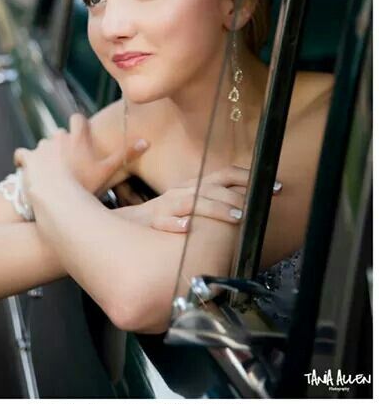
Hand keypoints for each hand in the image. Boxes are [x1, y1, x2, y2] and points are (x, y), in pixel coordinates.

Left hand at [13, 113, 149, 198]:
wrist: (55, 201)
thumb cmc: (83, 186)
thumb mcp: (108, 171)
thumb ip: (126, 154)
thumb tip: (147, 141)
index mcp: (77, 136)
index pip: (78, 118)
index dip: (80, 127)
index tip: (82, 137)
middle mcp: (57, 136)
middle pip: (60, 134)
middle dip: (63, 146)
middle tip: (70, 165)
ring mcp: (39, 147)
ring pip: (43, 146)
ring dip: (45, 156)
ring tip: (52, 175)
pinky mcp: (26, 158)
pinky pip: (22, 155)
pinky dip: (24, 162)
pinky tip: (28, 172)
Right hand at [130, 166, 282, 232]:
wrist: (129, 223)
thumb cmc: (166, 214)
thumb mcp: (191, 202)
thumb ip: (214, 200)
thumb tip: (248, 203)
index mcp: (194, 185)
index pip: (224, 175)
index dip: (248, 177)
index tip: (273, 186)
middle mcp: (183, 192)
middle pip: (212, 187)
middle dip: (238, 194)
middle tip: (260, 203)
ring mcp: (167, 205)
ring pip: (192, 203)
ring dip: (215, 208)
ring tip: (237, 216)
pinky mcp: (153, 221)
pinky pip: (164, 221)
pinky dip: (177, 224)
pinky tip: (189, 228)